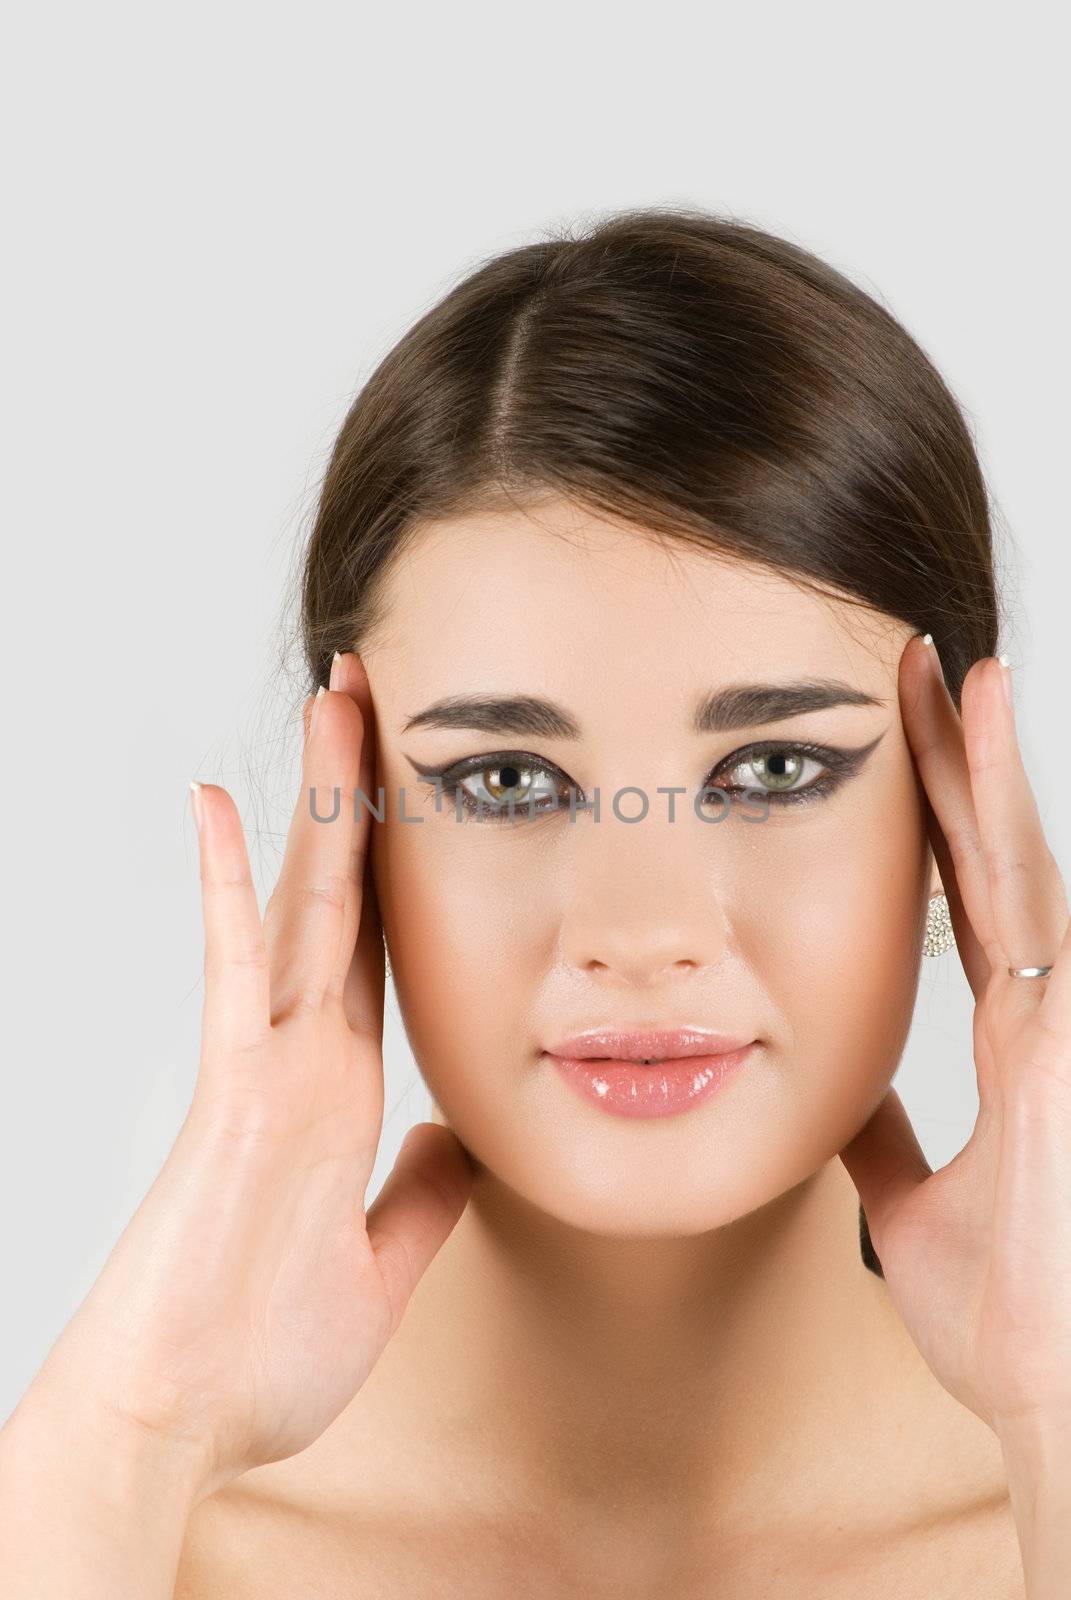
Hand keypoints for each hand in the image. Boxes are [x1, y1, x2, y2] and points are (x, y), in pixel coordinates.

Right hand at [29, 651, 472, 1499]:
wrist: (184, 1427)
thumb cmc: (261, 1356)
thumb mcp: (382, 1267)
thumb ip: (419, 1197)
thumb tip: (458, 1140)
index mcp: (343, 1090)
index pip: (385, 950)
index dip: (403, 868)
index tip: (418, 793)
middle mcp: (306, 1056)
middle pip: (346, 900)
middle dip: (361, 797)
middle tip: (376, 698)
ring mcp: (265, 1065)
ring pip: (302, 907)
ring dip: (319, 806)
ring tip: (332, 709)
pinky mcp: (232, 1094)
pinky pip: (233, 972)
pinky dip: (228, 889)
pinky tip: (219, 809)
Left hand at [839, 635, 1070, 1439]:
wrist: (1058, 1397)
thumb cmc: (1013, 1320)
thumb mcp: (911, 1209)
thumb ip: (880, 1144)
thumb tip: (832, 1103)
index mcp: (1011, 1042)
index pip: (964, 907)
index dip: (937, 827)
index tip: (899, 754)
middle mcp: (1044, 1011)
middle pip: (991, 861)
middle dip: (954, 764)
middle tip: (919, 669)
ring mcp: (1062, 1017)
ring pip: (1017, 861)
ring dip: (981, 764)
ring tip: (955, 669)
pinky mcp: (1060, 1034)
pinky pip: (1027, 902)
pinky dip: (1004, 821)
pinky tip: (981, 741)